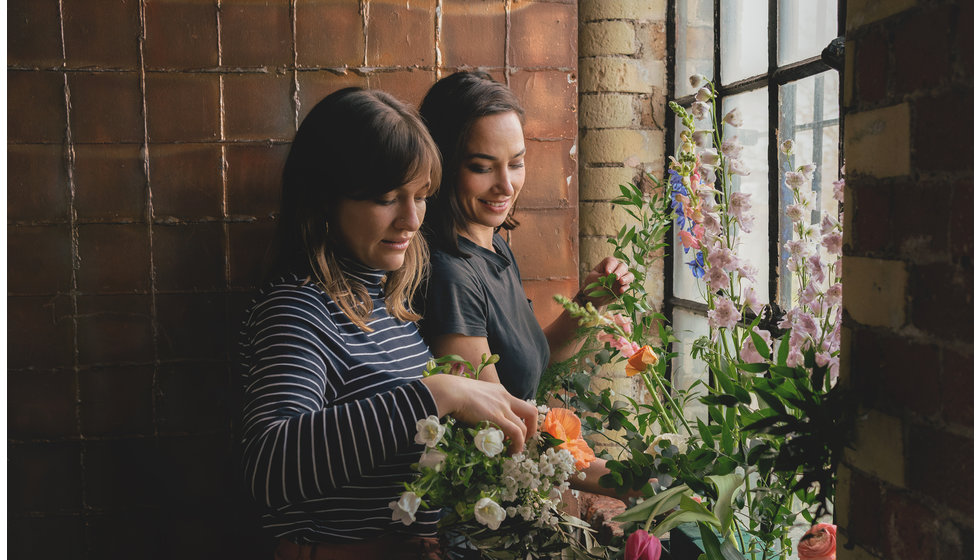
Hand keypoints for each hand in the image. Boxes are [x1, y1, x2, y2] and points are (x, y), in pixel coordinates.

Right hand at [421, 375, 537, 453]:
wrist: (449, 390)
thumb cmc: (452, 393)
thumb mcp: (472, 394)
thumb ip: (479, 404)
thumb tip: (474, 418)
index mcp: (499, 391)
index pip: (518, 404)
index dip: (520, 419)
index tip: (514, 431)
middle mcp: (505, 398)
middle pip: (530, 412)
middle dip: (531, 429)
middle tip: (522, 441)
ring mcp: (502, 408)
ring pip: (523, 427)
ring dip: (521, 443)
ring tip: (511, 452)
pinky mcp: (497, 418)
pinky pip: (516, 433)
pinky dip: (516, 445)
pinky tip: (509, 452)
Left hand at [578, 256, 633, 306]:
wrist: (593, 298)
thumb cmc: (591, 285)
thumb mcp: (593, 279)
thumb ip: (601, 276)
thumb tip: (609, 275)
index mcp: (607, 265)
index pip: (611, 261)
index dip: (611, 266)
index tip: (607, 272)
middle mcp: (616, 270)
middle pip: (623, 266)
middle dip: (620, 271)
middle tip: (616, 277)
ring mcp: (621, 278)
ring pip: (629, 275)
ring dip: (626, 278)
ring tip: (621, 282)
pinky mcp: (624, 287)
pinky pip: (628, 286)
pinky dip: (625, 287)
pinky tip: (621, 291)